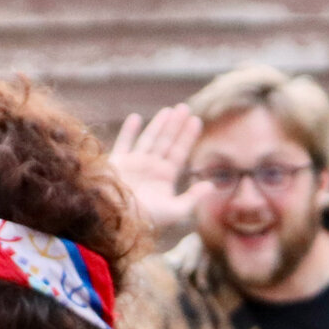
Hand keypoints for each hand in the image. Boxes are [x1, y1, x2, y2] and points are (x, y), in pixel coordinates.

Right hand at [108, 106, 205, 233]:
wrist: (118, 221)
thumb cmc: (148, 219)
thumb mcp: (176, 210)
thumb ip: (194, 197)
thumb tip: (212, 185)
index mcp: (164, 177)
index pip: (180, 152)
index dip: (188, 136)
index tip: (196, 120)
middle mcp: (150, 168)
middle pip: (166, 141)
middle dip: (176, 125)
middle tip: (185, 108)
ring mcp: (134, 163)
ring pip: (149, 138)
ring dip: (158, 124)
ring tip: (168, 110)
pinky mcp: (117, 162)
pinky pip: (123, 142)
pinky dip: (128, 131)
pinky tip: (135, 117)